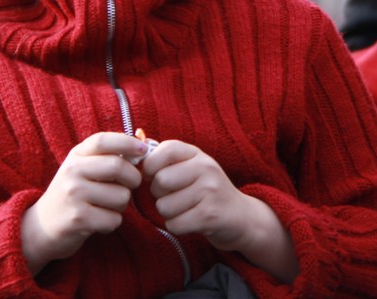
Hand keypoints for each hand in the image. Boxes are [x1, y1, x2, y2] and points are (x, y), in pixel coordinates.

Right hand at [20, 132, 146, 275]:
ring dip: (122, 205)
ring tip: (107, 206)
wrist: (41, 227)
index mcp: (75, 156)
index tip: (143, 149)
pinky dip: (112, 222)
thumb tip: (141, 148)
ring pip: (121, 196)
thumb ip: (107, 157)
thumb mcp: (82, 169)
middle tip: (131, 186)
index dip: (127, 142)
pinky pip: (114, 219)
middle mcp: (72, 172)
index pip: (103, 141)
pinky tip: (99, 221)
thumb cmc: (72, 194)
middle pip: (118, 167)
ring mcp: (74, 195)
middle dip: (133, 178)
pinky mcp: (78, 219)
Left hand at [143, 140, 298, 281]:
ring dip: (169, 214)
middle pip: (159, 182)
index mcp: (197, 153)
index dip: (151, 166)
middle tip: (175, 197)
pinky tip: (191, 222)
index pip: (163, 150)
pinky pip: (174, 224)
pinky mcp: (209, 215)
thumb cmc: (208, 191)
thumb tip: (134, 155)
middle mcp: (205, 168)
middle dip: (159, 195)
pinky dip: (177, 227)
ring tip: (186, 210)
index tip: (155, 176)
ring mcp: (209, 191)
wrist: (241, 216)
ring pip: (164, 206)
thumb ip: (167, 160)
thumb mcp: (192, 168)